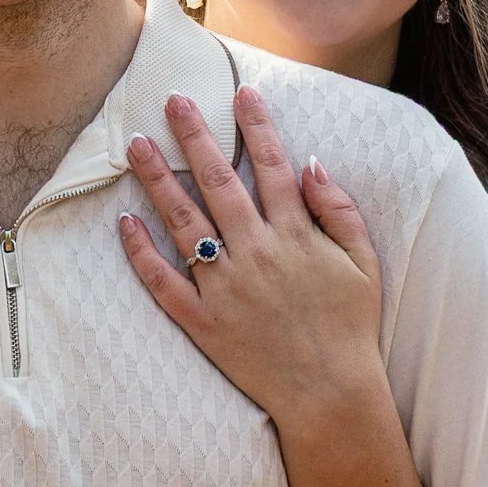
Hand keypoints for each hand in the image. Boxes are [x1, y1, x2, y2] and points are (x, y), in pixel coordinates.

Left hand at [117, 86, 386, 430]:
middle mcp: (256, 253)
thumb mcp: (364, 263)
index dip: (256, 125)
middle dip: (193, 136)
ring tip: (134, 145)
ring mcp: (225, 287)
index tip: (239, 92)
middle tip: (170, 99)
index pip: (272, 165)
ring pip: (183, 222)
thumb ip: (338, 210)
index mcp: (294, 235)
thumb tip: (313, 162)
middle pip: (218, 181)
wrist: (330, 394)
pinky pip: (164, 282)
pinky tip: (124, 222)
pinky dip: (142, 252)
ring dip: (156, 180)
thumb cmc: (349, 327)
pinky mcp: (203, 321)